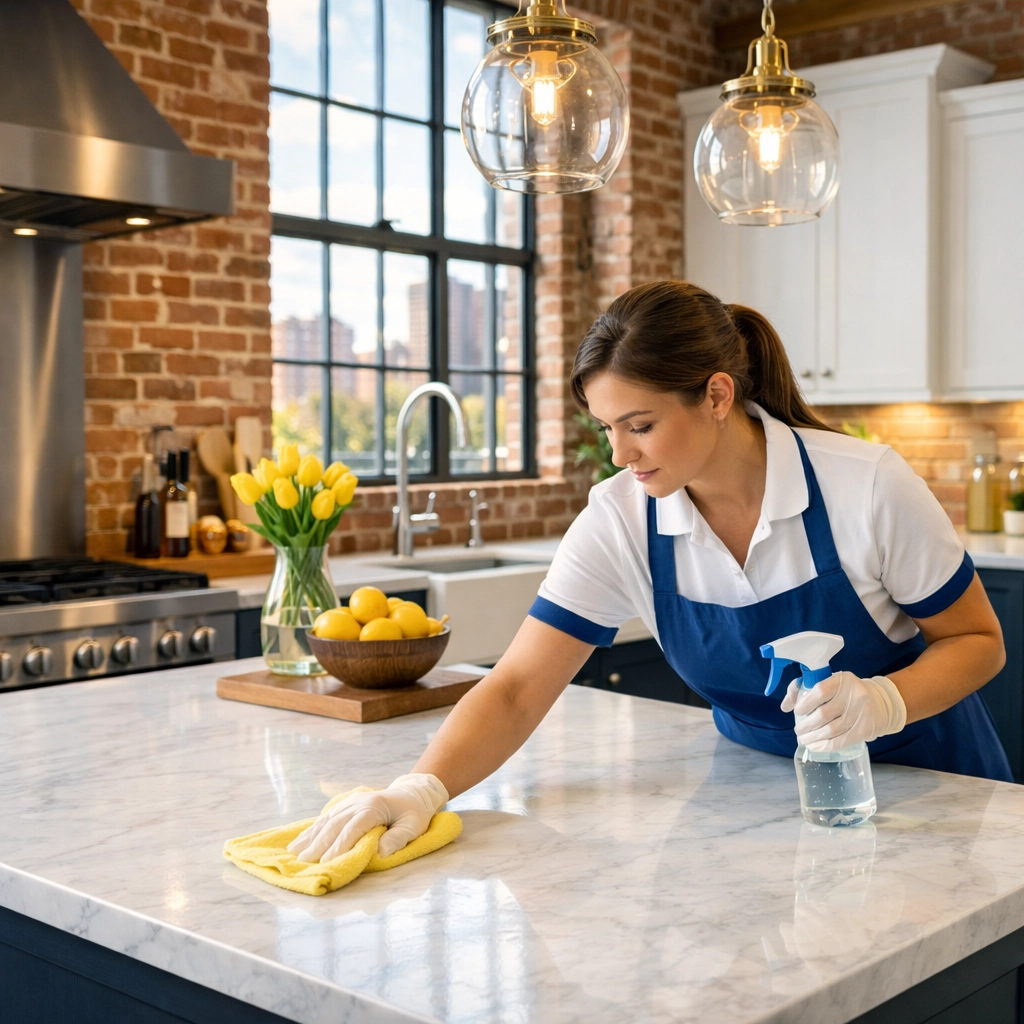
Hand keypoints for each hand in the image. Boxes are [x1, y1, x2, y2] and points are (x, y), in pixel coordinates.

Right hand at [287, 773, 448, 862]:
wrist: (412, 793)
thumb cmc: (414, 813)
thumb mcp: (414, 826)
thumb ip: (398, 838)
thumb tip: (380, 852)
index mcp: (374, 807)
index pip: (353, 828)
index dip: (339, 845)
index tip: (327, 862)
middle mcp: (358, 803)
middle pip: (335, 825)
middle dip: (318, 844)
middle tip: (304, 863)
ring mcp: (349, 803)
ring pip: (326, 821)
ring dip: (310, 837)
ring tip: (294, 853)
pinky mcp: (345, 806)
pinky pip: (325, 818)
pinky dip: (311, 830)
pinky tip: (299, 842)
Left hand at [780, 671, 905, 751]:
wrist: (880, 702)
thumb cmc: (846, 693)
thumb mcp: (830, 684)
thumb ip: (804, 691)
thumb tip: (785, 706)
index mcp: (842, 680)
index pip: (819, 691)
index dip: (804, 704)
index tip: (796, 712)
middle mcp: (854, 695)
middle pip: (823, 714)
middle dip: (806, 726)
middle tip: (798, 731)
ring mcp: (862, 713)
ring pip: (831, 730)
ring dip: (813, 738)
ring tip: (803, 740)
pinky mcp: (866, 729)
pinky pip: (842, 741)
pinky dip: (825, 746)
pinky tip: (815, 747)